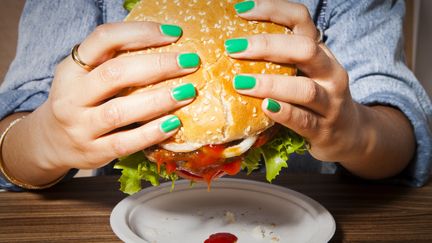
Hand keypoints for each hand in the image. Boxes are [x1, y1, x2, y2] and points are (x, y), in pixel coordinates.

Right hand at [24, 22, 198, 170]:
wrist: (52, 141)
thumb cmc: (81, 101)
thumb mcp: (86, 75)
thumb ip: (114, 61)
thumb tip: (166, 48)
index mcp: (72, 68)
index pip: (104, 39)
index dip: (140, 32)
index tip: (173, 34)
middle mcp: (71, 96)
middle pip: (115, 74)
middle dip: (158, 66)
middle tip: (189, 63)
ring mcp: (80, 126)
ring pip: (120, 111)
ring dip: (158, 100)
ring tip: (187, 92)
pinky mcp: (93, 152)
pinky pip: (124, 143)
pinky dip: (151, 133)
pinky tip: (173, 124)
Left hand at [227, 0, 365, 162]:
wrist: (348, 133)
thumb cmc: (315, 98)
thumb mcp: (304, 71)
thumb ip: (280, 58)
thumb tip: (233, 43)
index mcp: (320, 52)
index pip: (301, 19)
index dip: (273, 10)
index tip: (241, 10)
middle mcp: (329, 72)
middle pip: (304, 49)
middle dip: (267, 45)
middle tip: (233, 48)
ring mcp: (329, 102)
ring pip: (304, 88)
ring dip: (270, 84)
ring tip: (241, 83)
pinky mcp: (323, 129)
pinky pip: (303, 120)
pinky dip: (284, 112)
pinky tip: (265, 107)